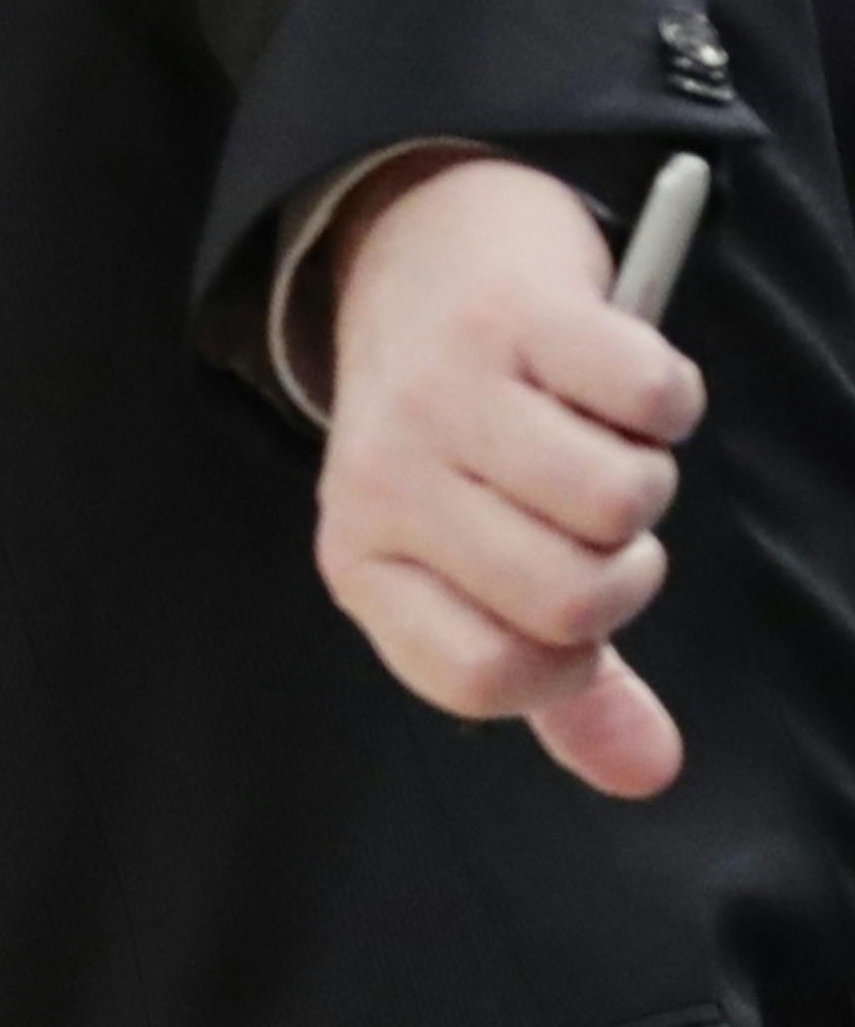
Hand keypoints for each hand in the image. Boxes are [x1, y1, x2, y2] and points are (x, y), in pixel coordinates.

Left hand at [316, 151, 705, 796]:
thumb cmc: (462, 443)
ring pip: (617, 500)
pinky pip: (651, 395)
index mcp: (362, 562)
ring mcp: (448, 389)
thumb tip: (649, 771)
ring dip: (643, 480)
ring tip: (599, 445)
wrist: (418, 255)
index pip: (486, 679)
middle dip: (623, 572)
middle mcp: (386, 480)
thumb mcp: (473, 568)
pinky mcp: (517, 311)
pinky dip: (664, 398)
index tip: (566, 615)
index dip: (562, 662)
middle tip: (597, 525)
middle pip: (570, 598)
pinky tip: (614, 381)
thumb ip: (560, 688)